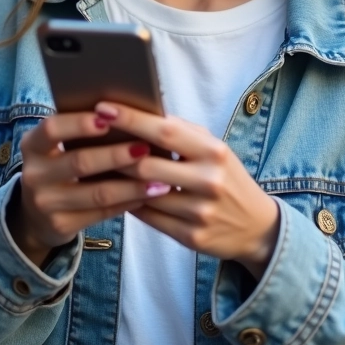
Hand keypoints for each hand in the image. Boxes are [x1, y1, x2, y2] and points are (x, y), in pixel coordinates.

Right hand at [7, 111, 167, 267]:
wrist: (35, 216)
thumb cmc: (58, 168)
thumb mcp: (55, 149)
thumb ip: (78, 133)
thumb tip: (125, 115)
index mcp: (32, 145)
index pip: (52, 129)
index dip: (79, 123)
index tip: (109, 118)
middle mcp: (34, 174)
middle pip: (80, 162)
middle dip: (116, 155)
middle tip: (145, 147)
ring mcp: (45, 203)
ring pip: (97, 193)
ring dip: (132, 185)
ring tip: (160, 179)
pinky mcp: (61, 225)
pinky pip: (101, 213)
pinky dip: (127, 203)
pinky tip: (147, 196)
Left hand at [98, 101, 279, 278]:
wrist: (256, 226)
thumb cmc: (226, 177)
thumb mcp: (213, 149)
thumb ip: (181, 132)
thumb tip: (138, 111)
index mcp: (214, 152)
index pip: (164, 131)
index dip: (130, 119)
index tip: (102, 107)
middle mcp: (209, 181)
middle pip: (146, 164)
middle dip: (114, 153)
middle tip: (88, 141)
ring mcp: (200, 212)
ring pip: (142, 194)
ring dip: (116, 180)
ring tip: (95, 165)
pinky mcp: (191, 237)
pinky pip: (148, 217)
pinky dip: (129, 203)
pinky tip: (116, 192)